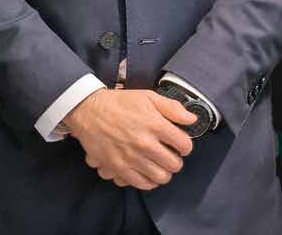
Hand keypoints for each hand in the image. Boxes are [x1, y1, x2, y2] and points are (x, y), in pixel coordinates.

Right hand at [64, 87, 196, 190]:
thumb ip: (172, 108)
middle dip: (175, 159)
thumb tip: (192, 119)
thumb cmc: (119, 102)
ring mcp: (132, 158)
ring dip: (163, 171)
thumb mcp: (147, 97)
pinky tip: (146, 170)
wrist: (89, 110)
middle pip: (174, 164)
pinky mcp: (119, 168)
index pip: (184, 145)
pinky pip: (143, 184)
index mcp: (154, 124)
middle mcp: (145, 143)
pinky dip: (148, 181)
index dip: (185, 144)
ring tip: (158, 163)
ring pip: (161, 178)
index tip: (180, 143)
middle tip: (168, 153)